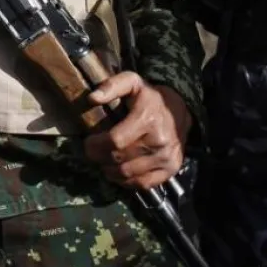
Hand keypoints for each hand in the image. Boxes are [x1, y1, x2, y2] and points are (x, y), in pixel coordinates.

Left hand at [82, 72, 190, 190]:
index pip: (115, 141)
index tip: (87, 142)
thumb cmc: (149, 97)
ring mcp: (166, 158)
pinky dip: (125, 181)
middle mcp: (159, 141)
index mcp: (147, 120)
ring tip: (104, 160)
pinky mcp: (170, 170)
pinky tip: (118, 171)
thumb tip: (92, 99)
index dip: (95, 145)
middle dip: (99, 158)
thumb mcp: (131, 82)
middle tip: (93, 152)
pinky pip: (142, 184)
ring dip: (109, 170)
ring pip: (128, 174)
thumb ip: (111, 86)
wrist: (179, 110)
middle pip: (119, 160)